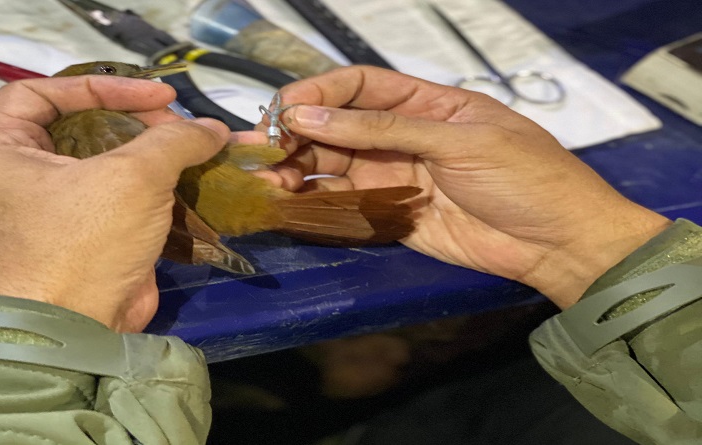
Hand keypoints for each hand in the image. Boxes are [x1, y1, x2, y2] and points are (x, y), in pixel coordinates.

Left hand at [0, 76, 229, 331]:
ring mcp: (48, 212)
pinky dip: (150, 190)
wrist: (74, 336)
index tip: (160, 96)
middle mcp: (12, 176)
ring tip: (192, 151)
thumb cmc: (82, 244)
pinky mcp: (79, 240)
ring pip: (101, 165)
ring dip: (149, 157)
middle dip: (135, 123)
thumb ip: (175, 140)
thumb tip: (214, 128)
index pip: (45, 92)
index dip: (105, 86)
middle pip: (78, 127)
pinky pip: (115, 200)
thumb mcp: (132, 178)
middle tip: (179, 127)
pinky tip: (187, 183)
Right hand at [275, 66, 669, 307]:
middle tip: (265, 150)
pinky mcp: (387, 215)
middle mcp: (400, 136)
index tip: (285, 108)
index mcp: (425, 103)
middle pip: (335, 125)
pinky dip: (313, 201)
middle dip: (297, 132)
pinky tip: (289, 201)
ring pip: (331, 164)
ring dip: (297, 167)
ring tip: (270, 179)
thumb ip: (383, 128)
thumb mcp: (459, 140)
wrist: (557, 243)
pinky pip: (342, 202)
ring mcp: (392, 176)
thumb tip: (311, 114)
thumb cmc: (524, 178)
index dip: (319, 92)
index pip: (359, 86)